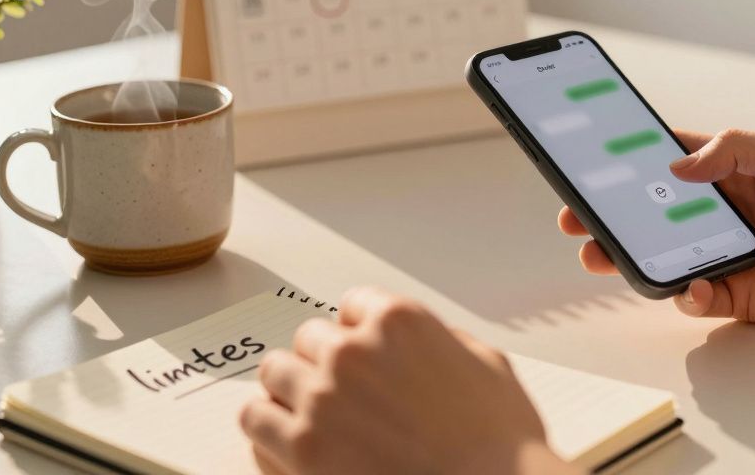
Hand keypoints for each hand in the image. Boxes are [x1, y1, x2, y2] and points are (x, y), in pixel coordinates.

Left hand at [240, 287, 573, 474]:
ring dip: (292, 391)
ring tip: (312, 414)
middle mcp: (354, 351)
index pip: (353, 306)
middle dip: (326, 363)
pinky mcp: (301, 447)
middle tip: (344, 393)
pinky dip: (268, 429)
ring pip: (275, 373)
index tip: (364, 353)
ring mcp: (322, 398)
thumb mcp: (487, 364)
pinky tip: (289, 441)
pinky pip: (255, 419)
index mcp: (399, 321)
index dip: (360, 334)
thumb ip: (443, 340)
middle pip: (310, 339)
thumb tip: (426, 342)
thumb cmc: (499, 442)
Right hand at [560, 130, 754, 331]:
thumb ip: (734, 151)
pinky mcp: (744, 296)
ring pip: (665, 256)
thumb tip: (678, 166)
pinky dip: (685, 294)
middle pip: (653, 213)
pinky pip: (698, 297)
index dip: (627, 163)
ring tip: (604, 256)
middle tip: (578, 220)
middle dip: (611, 216)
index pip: (667, 162)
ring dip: (631, 257)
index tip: (590, 164)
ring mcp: (733, 255)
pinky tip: (691, 287)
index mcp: (734, 171)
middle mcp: (727, 212)